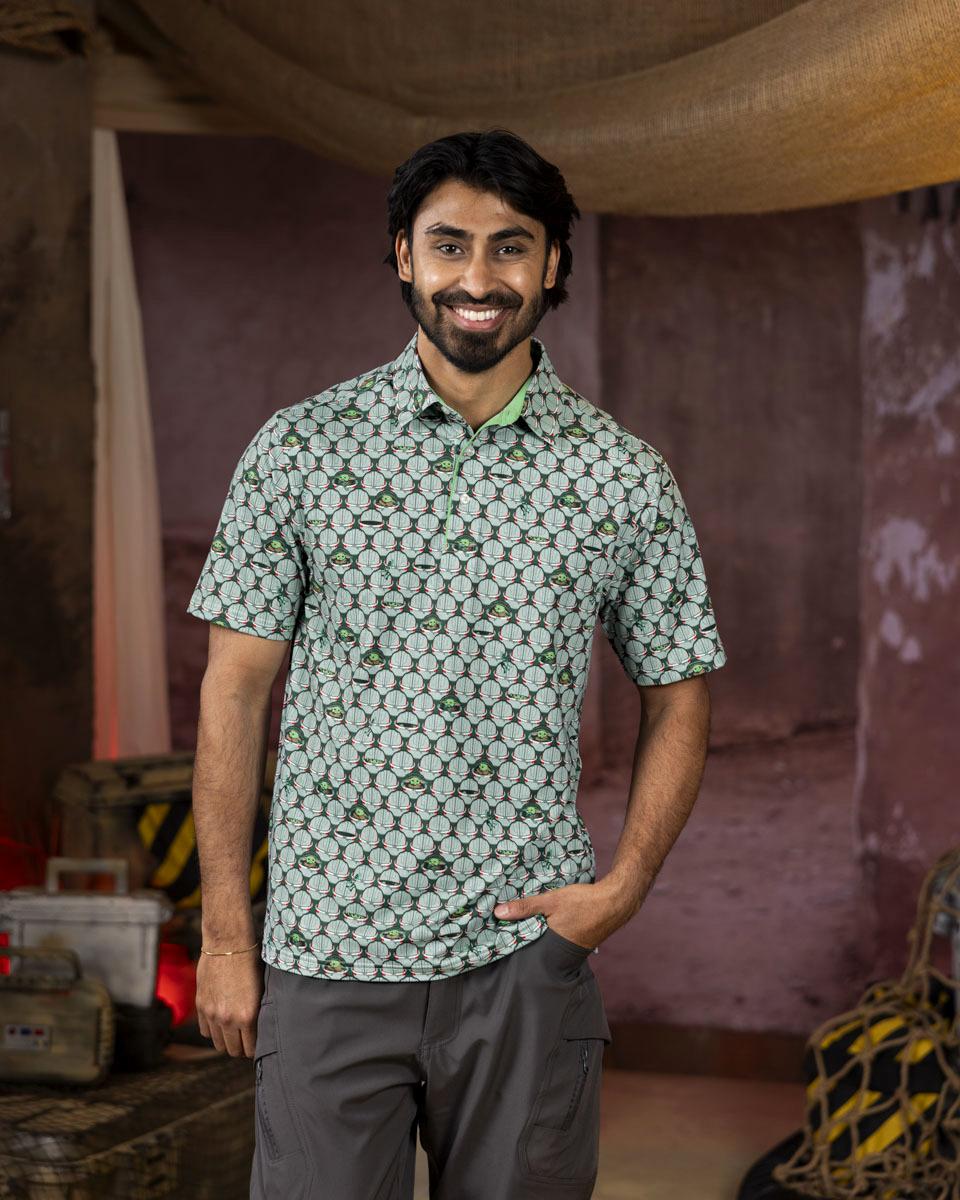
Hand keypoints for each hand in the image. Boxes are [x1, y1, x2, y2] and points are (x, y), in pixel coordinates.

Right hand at [196, 950, 263, 1057]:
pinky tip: (221, 1022)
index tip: (258, 1044)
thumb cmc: (250, 962)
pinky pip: (205, 1031)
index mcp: (247, 1015)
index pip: (251, 1049)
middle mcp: (228, 1019)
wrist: (228, 943)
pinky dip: (213, 1030)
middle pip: (234, 1050)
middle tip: (247, 1040)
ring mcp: (212, 1014)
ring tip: (234, 1033)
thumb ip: (257, 1012)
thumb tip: (260, 1029)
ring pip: (218, 1044)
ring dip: (227, 1041)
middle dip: (242, 1048)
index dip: (255, 1048)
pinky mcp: (201, 1006)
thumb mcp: (260, 990)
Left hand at [492, 879, 637, 949]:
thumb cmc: (584, 902)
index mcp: (551, 943)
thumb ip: (525, 907)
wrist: (616, 901)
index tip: (494, 935)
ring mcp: (570, 947)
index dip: (511, 940)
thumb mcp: (551, 900)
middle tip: (503, 927)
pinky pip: (557, 936)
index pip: (524, 946)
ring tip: (520, 921)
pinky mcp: (578, 940)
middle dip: (522, 935)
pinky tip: (545, 919)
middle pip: (534, 944)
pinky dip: (549, 928)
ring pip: (545, 939)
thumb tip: (498, 913)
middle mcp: (560, 951)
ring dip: (536, 930)